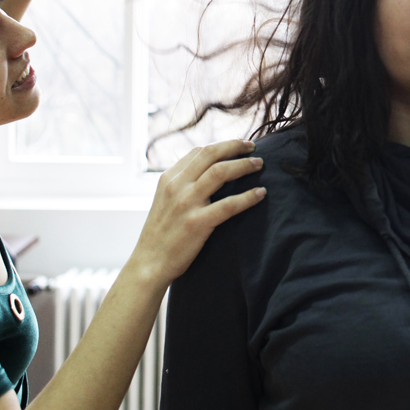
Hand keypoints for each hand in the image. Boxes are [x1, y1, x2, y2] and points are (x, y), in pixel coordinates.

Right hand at [130, 139, 265, 284]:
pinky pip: (228, 205)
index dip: (222, 145)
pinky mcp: (196, 223)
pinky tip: (260, 194)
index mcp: (168, 179)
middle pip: (210, 155)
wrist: (148, 264)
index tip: (239, 145)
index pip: (198, 152)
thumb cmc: (161, 234)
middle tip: (253, 147)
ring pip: (220, 172)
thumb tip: (206, 172)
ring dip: (243, 165)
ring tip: (259, 165)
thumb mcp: (164, 201)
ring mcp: (186, 204)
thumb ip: (182, 185)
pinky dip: (247, 197)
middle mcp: (176, 186)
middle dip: (235, 147)